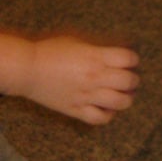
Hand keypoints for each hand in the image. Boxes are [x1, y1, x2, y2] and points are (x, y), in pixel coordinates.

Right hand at [13, 36, 139, 124]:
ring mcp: (86, 95)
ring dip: (127, 98)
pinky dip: (109, 114)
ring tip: (123, 94)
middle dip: (133, 80)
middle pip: (129, 81)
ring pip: (120, 102)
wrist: (27, 69)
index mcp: (96, 57)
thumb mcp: (79, 43)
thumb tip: (118, 56)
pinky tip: (107, 107)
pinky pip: (100, 118)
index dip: (134, 59)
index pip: (129, 58)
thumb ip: (99, 50)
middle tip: (129, 79)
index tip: (130, 61)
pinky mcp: (76, 109)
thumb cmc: (51, 51)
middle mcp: (94, 76)